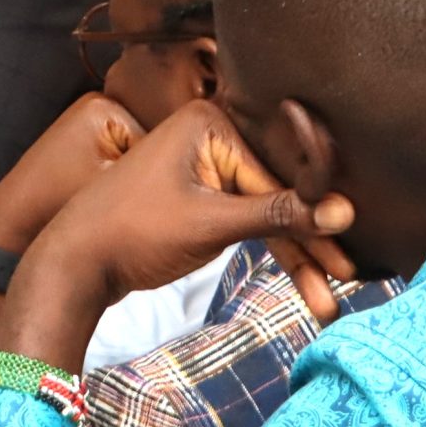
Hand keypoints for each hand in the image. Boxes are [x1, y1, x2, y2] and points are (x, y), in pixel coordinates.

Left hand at [0, 100, 356, 366]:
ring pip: (265, 215)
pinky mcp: (201, 198)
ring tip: (328, 302)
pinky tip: (306, 285)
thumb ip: (277, 216)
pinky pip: (247, 223)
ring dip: (297, 259)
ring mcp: (205, 168)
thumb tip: (341, 212)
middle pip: (277, 194)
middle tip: (348, 283)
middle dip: (311, 245)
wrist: (74, 262)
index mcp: (211, 123)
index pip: (281, 174)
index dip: (318, 219)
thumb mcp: (211, 224)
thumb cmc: (132, 232)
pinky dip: (270, 254)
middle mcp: (210, 137)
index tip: (351, 257)